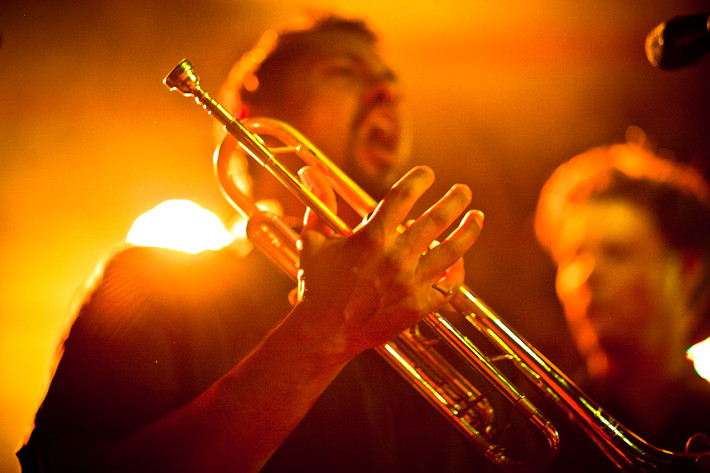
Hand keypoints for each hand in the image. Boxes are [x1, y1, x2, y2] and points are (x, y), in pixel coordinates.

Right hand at [294, 165, 483, 358]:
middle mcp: (396, 257)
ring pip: (452, 251)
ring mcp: (411, 283)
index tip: (427, 173)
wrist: (324, 332)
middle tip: (464, 191)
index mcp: (371, 237)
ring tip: (477, 216)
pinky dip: (458, 272)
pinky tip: (460, 260)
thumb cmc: (316, 285)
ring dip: (469, 230)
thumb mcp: (313, 240)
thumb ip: (319, 202)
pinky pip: (449, 286)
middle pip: (437, 218)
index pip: (403, 196)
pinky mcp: (419, 306)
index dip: (419, 179)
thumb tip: (311, 171)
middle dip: (455, 200)